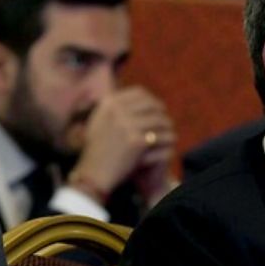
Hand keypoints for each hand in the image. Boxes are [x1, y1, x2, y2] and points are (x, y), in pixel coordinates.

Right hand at [68, 86, 176, 205]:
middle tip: (165, 119)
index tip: (157, 108)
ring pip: (158, 119)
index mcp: (108, 103)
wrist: (94, 172)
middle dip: (161, 111)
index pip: (138, 93)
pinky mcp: (136, 141)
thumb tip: (129, 95)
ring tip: (169, 131)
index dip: (151, 100)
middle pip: (150, 104)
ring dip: (166, 125)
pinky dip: (167, 137)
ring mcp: (127, 125)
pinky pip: (160, 135)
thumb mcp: (97, 122)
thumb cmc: (96, 150)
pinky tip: (170, 141)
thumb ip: (112, 109)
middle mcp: (117, 110)